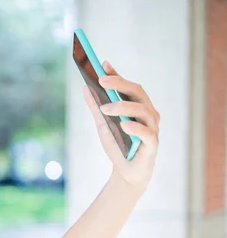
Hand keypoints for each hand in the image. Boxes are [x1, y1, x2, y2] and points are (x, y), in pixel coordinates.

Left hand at [83, 60, 159, 193]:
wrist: (126, 173)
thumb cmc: (118, 146)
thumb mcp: (103, 125)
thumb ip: (96, 107)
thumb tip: (85, 87)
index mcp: (138, 107)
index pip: (129, 86)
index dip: (117, 74)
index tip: (102, 64)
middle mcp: (149, 114)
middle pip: (137, 93)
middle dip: (119, 84)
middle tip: (101, 80)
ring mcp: (152, 128)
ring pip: (143, 110)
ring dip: (122, 106)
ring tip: (104, 108)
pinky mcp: (153, 145)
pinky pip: (147, 133)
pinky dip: (135, 128)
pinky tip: (123, 125)